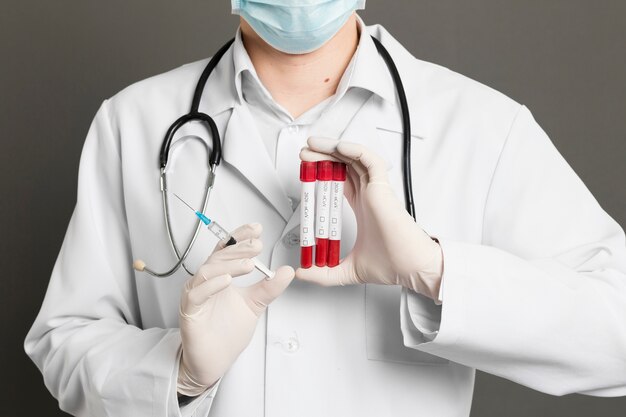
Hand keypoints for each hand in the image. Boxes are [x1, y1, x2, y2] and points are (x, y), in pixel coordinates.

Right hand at [178, 223, 293, 395]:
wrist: (214, 360)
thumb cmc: (227, 332)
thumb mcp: (255, 305)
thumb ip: (269, 288)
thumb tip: (287, 271)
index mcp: (219, 277)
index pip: (227, 250)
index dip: (239, 237)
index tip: (256, 229)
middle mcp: (205, 282)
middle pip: (219, 257)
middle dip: (239, 248)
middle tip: (257, 245)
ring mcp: (195, 296)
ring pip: (207, 271)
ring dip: (229, 264)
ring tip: (249, 264)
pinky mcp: (189, 312)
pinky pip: (197, 294)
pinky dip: (212, 285)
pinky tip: (228, 280)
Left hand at [296, 137, 442, 299]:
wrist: (410, 268)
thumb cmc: (391, 265)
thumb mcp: (345, 271)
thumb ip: (322, 274)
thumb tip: (301, 273)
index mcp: (362, 207)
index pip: (339, 182)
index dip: (322, 173)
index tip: (305, 172)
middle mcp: (369, 195)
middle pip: (344, 166)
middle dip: (322, 156)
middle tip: (304, 153)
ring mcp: (376, 190)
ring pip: (354, 158)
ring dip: (332, 148)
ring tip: (312, 144)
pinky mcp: (383, 188)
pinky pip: (370, 161)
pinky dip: (354, 150)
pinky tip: (337, 147)